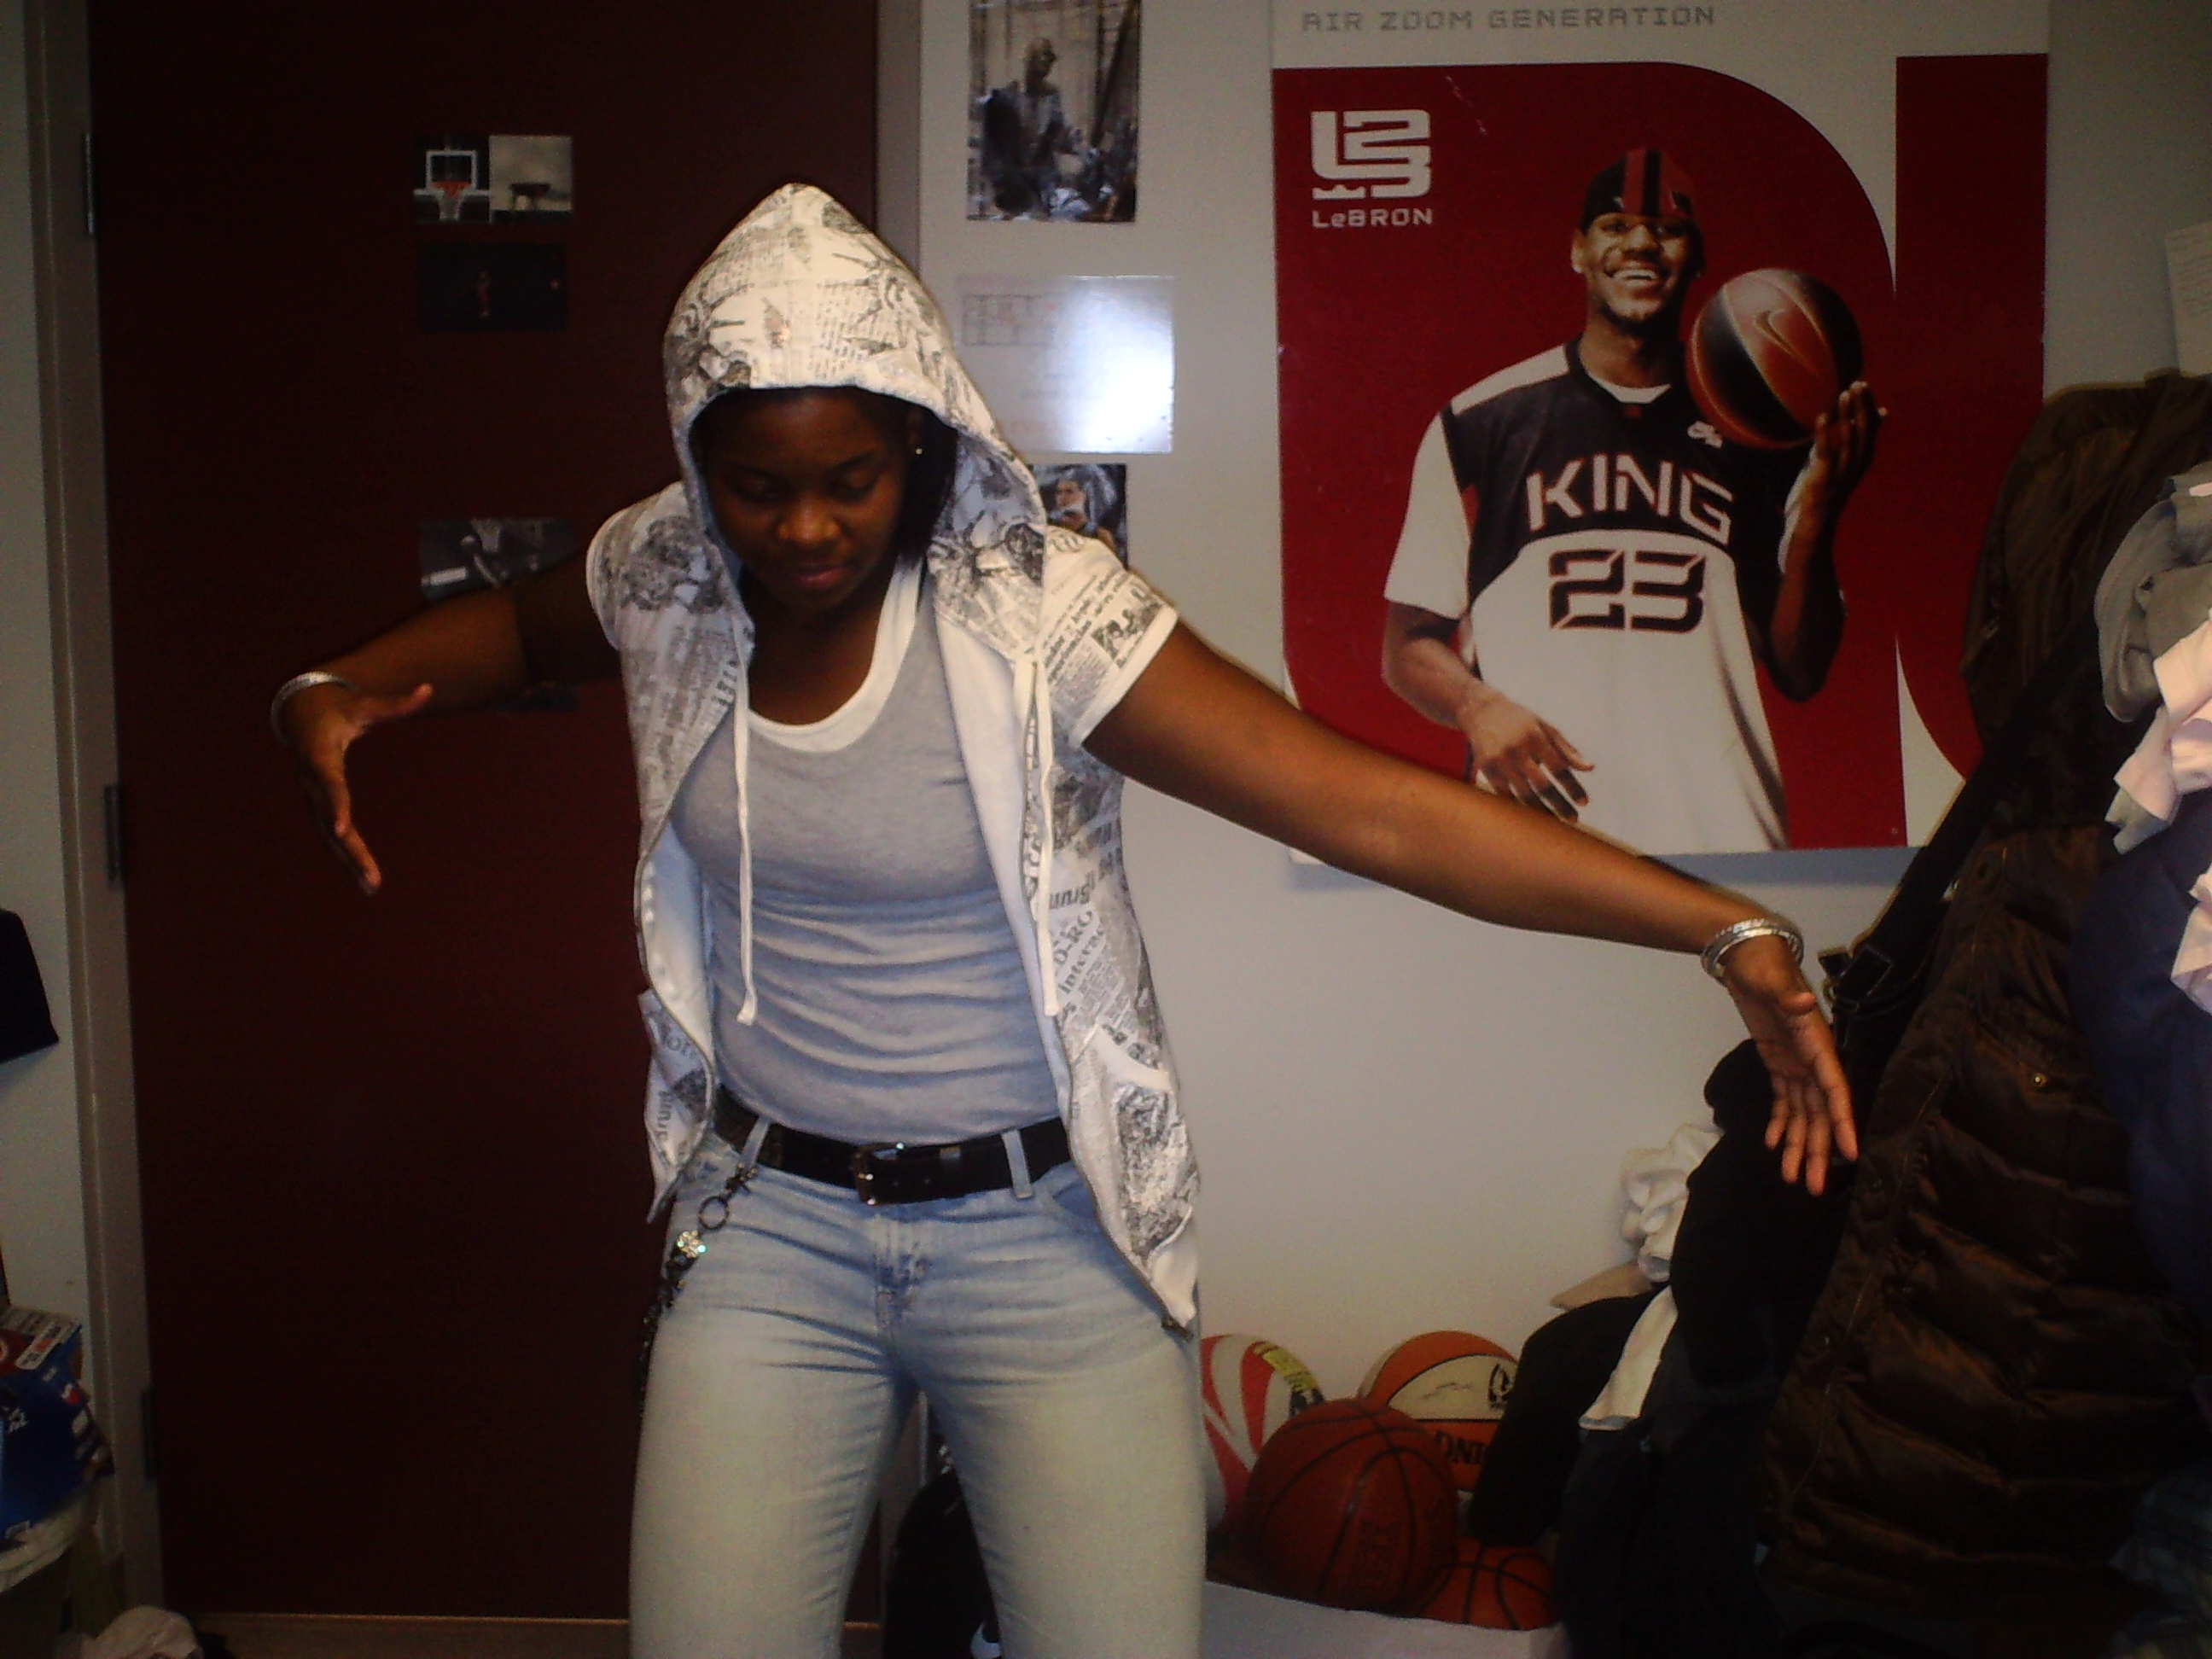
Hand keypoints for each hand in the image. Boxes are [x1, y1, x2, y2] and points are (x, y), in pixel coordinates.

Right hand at [280, 678, 432, 893]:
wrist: (301, 713)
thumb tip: (428, 688)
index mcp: (321, 756)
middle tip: (372, 878)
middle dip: (350, 850)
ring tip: (372, 888)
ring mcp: (313, 797)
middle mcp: (313, 782)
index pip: (330, 785)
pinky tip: (362, 877)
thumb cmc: (340, 707)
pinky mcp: (318, 806)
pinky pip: (331, 834)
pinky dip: (345, 856)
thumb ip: (397, 702)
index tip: (341, 830)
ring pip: (330, 835)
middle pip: (331, 821)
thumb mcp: (366, 703)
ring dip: (349, 862)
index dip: (336, 806)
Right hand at [1459, 685, 1591, 820]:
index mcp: (1535, 738)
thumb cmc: (1519, 719)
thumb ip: (1566, 749)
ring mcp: (1499, 761)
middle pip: (1542, 786)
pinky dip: (1519, 806)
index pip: (1559, 768)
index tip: (1584, 802)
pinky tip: (1530, 816)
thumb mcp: (1545, 727)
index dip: (1573, 787)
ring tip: (1554, 823)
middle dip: (1560, 805)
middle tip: (1573, 819)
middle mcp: (1517, 750)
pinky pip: (1505, 795)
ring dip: (1541, 811)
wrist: (1480, 711)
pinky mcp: (1486, 769)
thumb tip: (1589, 768)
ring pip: (1523, 794)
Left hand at [1716, 932, 1856, 1193]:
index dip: (1842, 1120)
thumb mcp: (1771, 977)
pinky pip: (1783, 1100)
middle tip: (1812, 1187)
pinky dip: (1780, 1123)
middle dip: (1818, 1149)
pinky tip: (1774, 1146)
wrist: (1747, 954)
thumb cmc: (1763, 964)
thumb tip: (1802, 1000)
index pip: (1834, 1088)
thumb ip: (1785, 993)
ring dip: (1799, 1145)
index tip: (1850, 1152)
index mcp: (1816, 1043)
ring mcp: (1796, 1063)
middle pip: (1819, 1113)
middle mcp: (1812, 1059)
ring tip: (1793, 1179)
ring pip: (1802, 1113)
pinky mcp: (1778, 1062)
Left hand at [1795, 380, 1884, 524]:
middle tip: (1857, 383)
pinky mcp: (1826, 475)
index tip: (1863, 385)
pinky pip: (1827, 450)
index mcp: (1865, 455)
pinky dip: (1825, 432)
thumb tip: (1881, 412)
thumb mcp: (1851, 457)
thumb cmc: (1834, 482)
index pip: (1871, 425)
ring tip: (1843, 394)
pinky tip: (1822, 416)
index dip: (1868, 405)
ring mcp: (1843, 469)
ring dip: (1846, 414)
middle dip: (1861, 405)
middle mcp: (1858, 461)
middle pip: (1864, 428)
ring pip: (1849, 437)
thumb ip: (1861, 435)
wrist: (1820, 515)